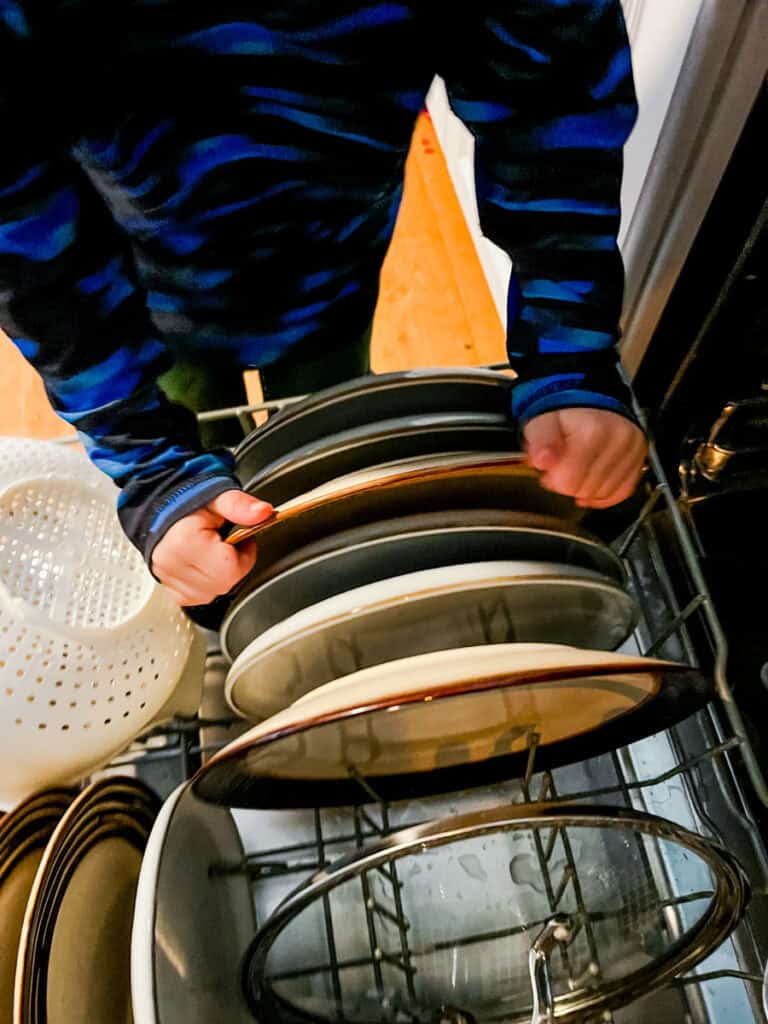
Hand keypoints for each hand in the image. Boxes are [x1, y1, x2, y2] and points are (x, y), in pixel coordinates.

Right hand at [151, 490, 273, 605]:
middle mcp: (172, 564)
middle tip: (225, 543)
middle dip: (232, 565)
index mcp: (186, 542)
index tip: (239, 538)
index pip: (232, 568)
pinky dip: (205, 583)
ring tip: (211, 551)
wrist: (161, 505)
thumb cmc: (189, 501)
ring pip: (212, 592)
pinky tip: (201, 563)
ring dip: (219, 575)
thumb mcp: (219, 497)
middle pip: (223, 583)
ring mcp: (167, 577)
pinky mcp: (166, 586)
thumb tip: (263, 512)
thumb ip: (241, 505)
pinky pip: (197, 596)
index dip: (244, 554)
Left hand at [523, 408, 646, 508]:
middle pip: (587, 490)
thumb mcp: (542, 422)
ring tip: (579, 467)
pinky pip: (622, 492)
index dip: (554, 479)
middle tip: (564, 465)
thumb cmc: (565, 417)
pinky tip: (593, 480)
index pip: (569, 482)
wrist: (589, 405)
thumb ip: (540, 441)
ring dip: (587, 487)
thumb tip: (543, 461)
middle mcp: (619, 440)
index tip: (551, 466)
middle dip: (570, 482)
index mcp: (593, 431)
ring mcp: (633, 450)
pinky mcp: (640, 459)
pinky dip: (605, 492)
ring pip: (604, 493)